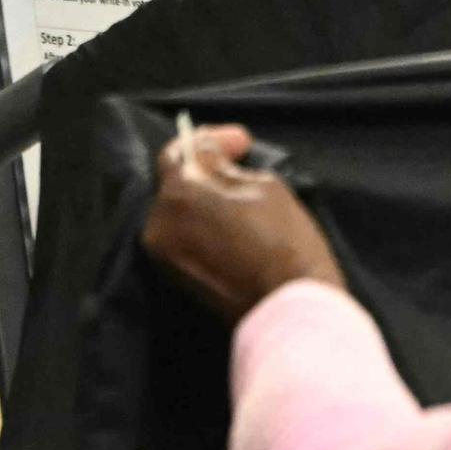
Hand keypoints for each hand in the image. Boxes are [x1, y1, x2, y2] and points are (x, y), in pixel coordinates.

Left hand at [143, 123, 340, 319]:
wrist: (292, 309)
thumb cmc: (286, 244)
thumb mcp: (266, 187)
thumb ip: (227, 167)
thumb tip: (210, 160)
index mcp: (178, 193)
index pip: (182, 151)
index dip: (213, 139)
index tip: (242, 141)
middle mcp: (158, 222)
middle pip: (178, 184)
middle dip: (207, 173)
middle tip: (243, 169)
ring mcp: (164, 254)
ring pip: (181, 213)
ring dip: (206, 202)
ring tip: (242, 202)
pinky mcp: (177, 277)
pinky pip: (186, 238)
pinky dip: (205, 227)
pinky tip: (234, 229)